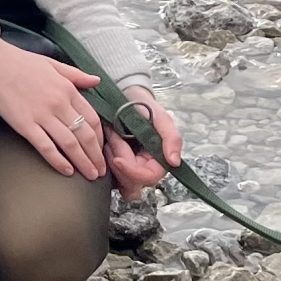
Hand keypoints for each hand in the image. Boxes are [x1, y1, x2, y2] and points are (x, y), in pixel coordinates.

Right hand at [0, 34, 105, 179]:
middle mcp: (59, 103)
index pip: (92, 119)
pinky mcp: (25, 125)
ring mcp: (42, 115)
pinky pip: (46, 146)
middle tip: (101, 171)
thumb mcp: (54, 64)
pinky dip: (58, 161)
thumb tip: (97, 80)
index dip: (100, 138)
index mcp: (68, 89)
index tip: (102, 150)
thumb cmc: (23, 63)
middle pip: (85, 135)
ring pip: (70, 144)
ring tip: (90, 175)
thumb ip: (77, 75)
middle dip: (96, 156)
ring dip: (83, 162)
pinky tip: (66, 171)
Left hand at [103, 86, 181, 201]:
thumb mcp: (162, 118)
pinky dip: (106, 161)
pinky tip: (107, 143)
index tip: (118, 159)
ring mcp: (131, 170)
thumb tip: (174, 162)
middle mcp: (146, 169)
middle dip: (119, 160)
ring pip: (121, 183)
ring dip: (112, 160)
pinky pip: (111, 177)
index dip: (132, 171)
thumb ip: (172, 139)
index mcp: (159, 161)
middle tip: (114, 136)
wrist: (127, 97)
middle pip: (132, 183)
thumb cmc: (145, 107)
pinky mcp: (118, 167)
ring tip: (111, 137)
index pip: (148, 178)